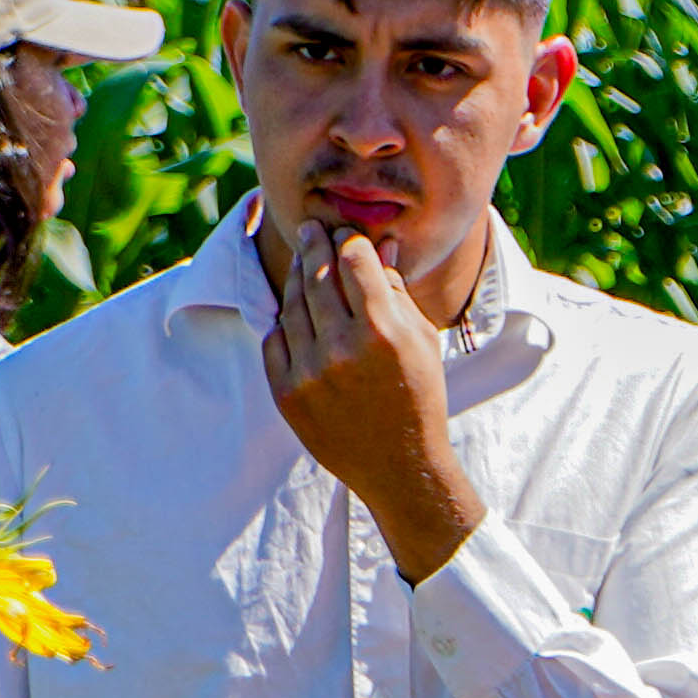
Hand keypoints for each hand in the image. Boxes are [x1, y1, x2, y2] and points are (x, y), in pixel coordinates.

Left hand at [264, 221, 481, 580]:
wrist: (399, 467)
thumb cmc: (419, 398)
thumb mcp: (423, 341)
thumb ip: (397, 291)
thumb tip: (381, 246)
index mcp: (383, 330)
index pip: (355, 261)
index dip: (348, 241)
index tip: (344, 234)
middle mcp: (343, 347)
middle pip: (317, 275)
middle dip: (314, 245)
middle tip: (311, 230)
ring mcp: (310, 371)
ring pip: (292, 305)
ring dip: (295, 278)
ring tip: (300, 264)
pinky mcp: (287, 393)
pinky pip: (274, 340)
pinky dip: (283, 322)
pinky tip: (292, 313)